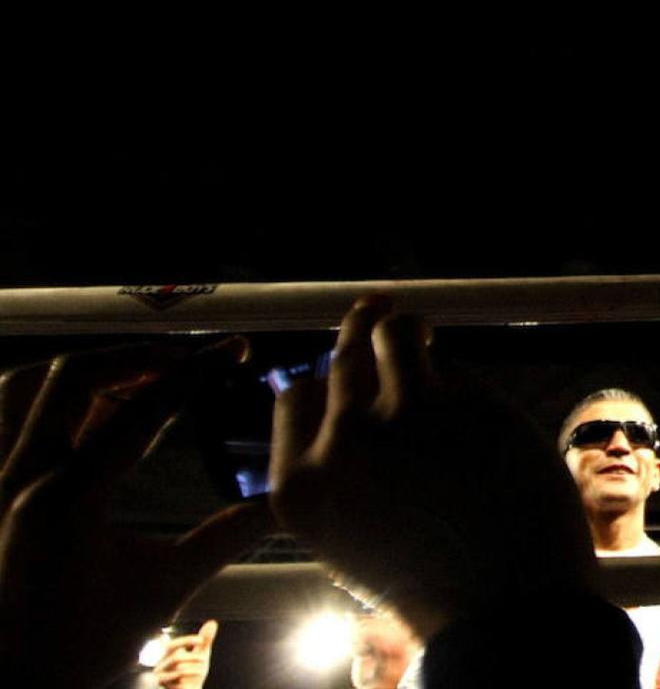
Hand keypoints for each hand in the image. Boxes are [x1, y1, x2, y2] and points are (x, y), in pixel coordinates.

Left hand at [0, 342, 271, 688]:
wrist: (11, 683)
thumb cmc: (79, 647)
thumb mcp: (161, 592)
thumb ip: (223, 538)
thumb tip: (284, 506)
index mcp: (71, 501)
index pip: (142, 409)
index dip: (196, 371)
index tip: (235, 351)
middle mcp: (22, 479)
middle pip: (75, 376)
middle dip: (139, 356)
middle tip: (187, 360)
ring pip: (26, 385)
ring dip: (85, 372)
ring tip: (134, 380)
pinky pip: (5, 416)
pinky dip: (47, 397)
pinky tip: (85, 413)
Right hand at [153, 619, 218, 688]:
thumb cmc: (194, 673)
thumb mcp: (201, 656)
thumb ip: (205, 641)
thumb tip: (212, 622)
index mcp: (168, 656)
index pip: (172, 645)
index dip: (186, 641)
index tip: (201, 640)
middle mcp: (161, 667)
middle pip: (176, 657)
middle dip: (193, 657)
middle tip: (204, 659)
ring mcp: (162, 679)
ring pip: (178, 670)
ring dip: (194, 669)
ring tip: (202, 671)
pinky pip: (177, 684)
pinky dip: (189, 682)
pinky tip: (192, 683)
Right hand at [270, 297, 597, 640]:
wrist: (505, 604)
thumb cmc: (436, 581)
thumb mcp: (354, 540)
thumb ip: (341, 477)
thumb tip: (343, 413)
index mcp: (300, 488)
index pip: (294, 397)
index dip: (320, 381)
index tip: (336, 374)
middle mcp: (342, 442)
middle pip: (343, 356)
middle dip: (357, 328)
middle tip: (371, 311)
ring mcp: (403, 414)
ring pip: (393, 334)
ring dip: (403, 325)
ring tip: (412, 324)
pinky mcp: (462, 399)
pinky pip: (449, 364)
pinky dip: (451, 369)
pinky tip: (458, 386)